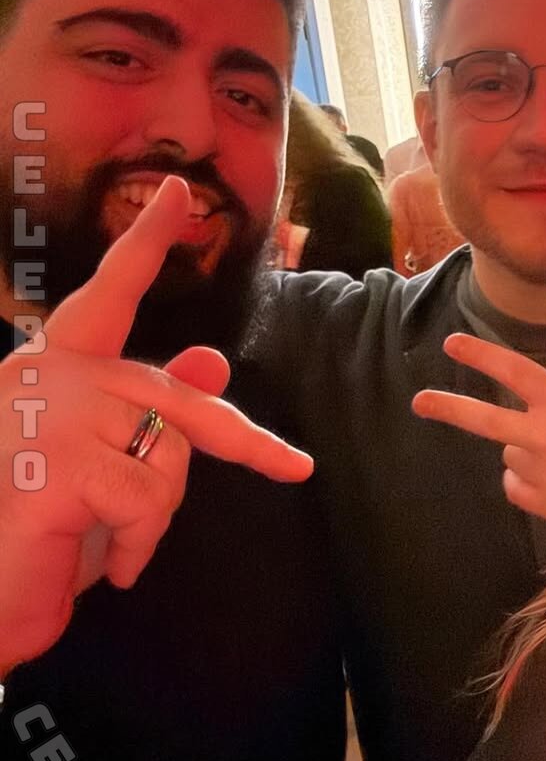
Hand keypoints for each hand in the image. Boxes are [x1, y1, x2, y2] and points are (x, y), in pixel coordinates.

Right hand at [0, 177, 311, 673]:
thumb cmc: (35, 535)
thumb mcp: (105, 469)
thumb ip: (152, 415)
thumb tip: (212, 361)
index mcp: (56, 366)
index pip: (109, 293)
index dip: (145, 243)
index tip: (179, 194)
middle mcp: (46, 372)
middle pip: (180, 398)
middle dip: (246, 440)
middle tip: (296, 467)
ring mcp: (46, 414)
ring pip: (171, 452)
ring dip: (159, 513)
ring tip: (112, 539)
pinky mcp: (55, 464)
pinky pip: (146, 498)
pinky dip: (141, 542)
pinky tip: (109, 566)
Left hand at [412, 333, 545, 537]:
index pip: (517, 372)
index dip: (482, 356)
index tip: (452, 344)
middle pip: (486, 420)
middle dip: (449, 408)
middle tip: (419, 401)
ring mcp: (541, 474)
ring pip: (512, 454)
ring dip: (527, 452)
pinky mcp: (541, 505)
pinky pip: (515, 484)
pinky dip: (528, 481)